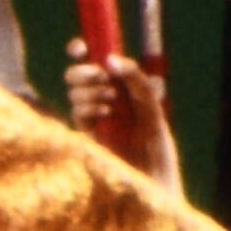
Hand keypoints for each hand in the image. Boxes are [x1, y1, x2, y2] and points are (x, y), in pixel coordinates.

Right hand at [61, 47, 173, 168]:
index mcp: (122, 87)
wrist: (150, 182)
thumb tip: (110, 60)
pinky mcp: (84, 134)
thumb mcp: (152, 109)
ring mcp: (93, 116)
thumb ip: (137, 81)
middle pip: (76, 74)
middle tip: (101, 78)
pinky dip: (87, 107)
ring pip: (74, 92)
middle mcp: (104, 98)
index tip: (80, 48)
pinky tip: (104, 115)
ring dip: (89, 91)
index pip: (95, 61)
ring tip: (111, 103)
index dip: (82, 50)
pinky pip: (76, 111)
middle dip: (84, 72)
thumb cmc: (156, 147)